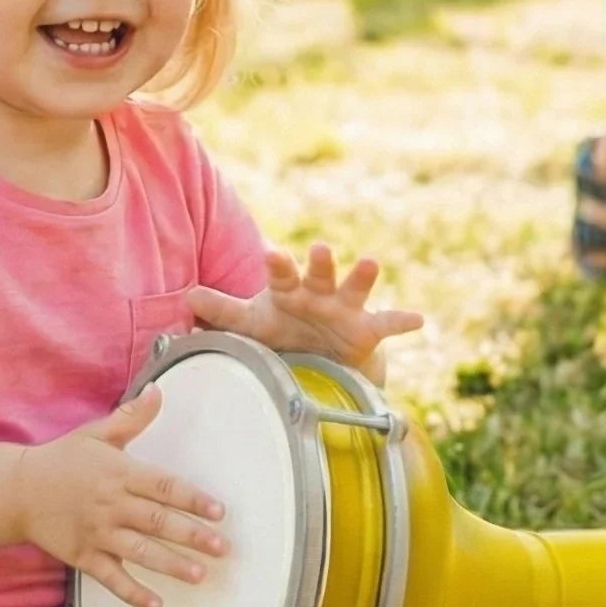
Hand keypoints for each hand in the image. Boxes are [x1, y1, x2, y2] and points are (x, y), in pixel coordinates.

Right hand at [14, 386, 226, 606]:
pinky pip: (111, 578)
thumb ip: (131, 416)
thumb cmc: (63, 459)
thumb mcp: (97, 433)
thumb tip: (158, 391)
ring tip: (200, 575)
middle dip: (192, 535)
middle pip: (157, 521)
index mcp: (119, 473)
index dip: (193, 498)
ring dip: (170, 564)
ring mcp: (97, 533)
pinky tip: (155, 605)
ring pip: (139, 552)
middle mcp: (111, 504)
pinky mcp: (83, 556)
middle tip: (222, 548)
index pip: (164, 486)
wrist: (17, 490)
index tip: (219, 511)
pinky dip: (132, 592)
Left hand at [189, 243, 424, 378]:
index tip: (271, 254)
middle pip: (318, 273)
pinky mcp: (367, 330)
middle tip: (317, 250)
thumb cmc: (282, 332)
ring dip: (361, 276)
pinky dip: (402, 321)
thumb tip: (186, 297)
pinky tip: (419, 320)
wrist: (319, 357)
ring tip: (370, 264)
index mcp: (289, 289)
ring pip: (354, 288)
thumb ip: (222, 311)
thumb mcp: (251, 323)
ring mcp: (345, 309)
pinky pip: (387, 324)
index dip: (277, 265)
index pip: (280, 274)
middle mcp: (319, 292)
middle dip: (319, 262)